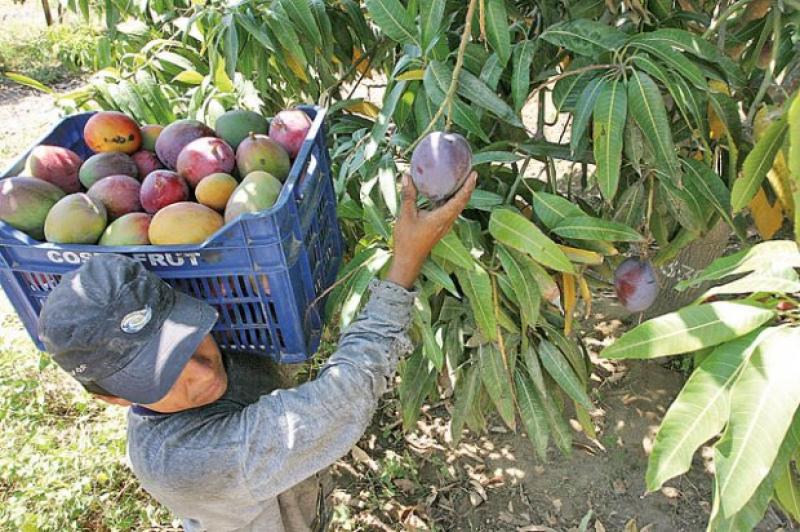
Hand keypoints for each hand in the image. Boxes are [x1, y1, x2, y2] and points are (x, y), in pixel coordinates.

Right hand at [386, 171, 477, 288]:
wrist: (409, 260)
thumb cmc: (407, 240)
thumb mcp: (406, 215)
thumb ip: (408, 195)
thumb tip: (406, 176)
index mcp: (442, 218)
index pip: (460, 199)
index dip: (468, 186)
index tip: (474, 174)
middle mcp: (447, 221)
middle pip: (462, 202)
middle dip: (468, 187)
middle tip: (471, 172)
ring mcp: (445, 225)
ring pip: (458, 207)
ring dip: (461, 194)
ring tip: (462, 179)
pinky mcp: (441, 227)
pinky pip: (451, 211)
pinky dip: (452, 200)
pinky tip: (446, 193)